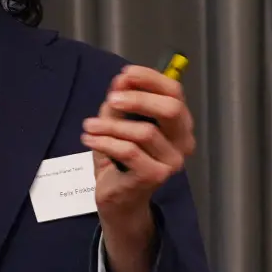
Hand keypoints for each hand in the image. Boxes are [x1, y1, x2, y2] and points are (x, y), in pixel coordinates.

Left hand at [81, 65, 195, 216]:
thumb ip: (119, 102)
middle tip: (110, 99)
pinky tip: (89, 139)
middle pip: (170, 109)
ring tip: (88, 126)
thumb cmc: (120, 157)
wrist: (118, 197)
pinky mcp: (154, 176)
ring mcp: (172, 161)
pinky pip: (129, 151)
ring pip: (144, 132)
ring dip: (111, 125)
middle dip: (138, 99)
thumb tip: (121, 79)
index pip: (174, 92)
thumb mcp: (116, 123)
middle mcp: (182, 142)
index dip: (150, 79)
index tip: (124, 74)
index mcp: (177, 123)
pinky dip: (105, 142)